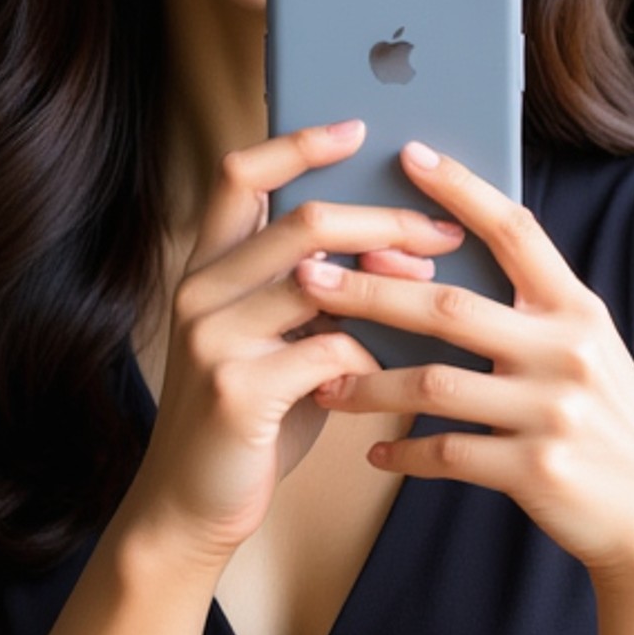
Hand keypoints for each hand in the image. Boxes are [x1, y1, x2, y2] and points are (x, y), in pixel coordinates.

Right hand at [128, 120, 467, 563]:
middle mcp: (198, 291)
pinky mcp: (235, 390)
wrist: (192, 506)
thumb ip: (319, 293)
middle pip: (302, 221)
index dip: (298, 144)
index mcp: (207, 268)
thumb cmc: (252, 417)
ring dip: (392, 281)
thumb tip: (406, 244)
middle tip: (441, 229)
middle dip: (384, 218)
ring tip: (438, 284)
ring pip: (320, 280)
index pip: (240, 175)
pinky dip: (375, 357)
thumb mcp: (277, 340)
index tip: (358, 128)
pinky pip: (330, 351)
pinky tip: (396, 372)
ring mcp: (211, 339)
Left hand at [306, 141, 633, 592]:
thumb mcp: (588, 356)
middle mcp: (569, 351)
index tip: (408, 154)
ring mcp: (554, 412)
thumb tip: (444, 269)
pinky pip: (447, 453)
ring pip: (433, 385)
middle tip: (307, 278)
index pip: (516, 231)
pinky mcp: (536, 470)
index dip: (462, 190)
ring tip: (325, 382)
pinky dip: (404, 452)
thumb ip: (534, 315)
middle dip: (369, 292)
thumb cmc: (607, 429)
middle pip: (449, 309)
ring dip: (369, 384)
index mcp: (579, 311)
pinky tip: (377, 453)